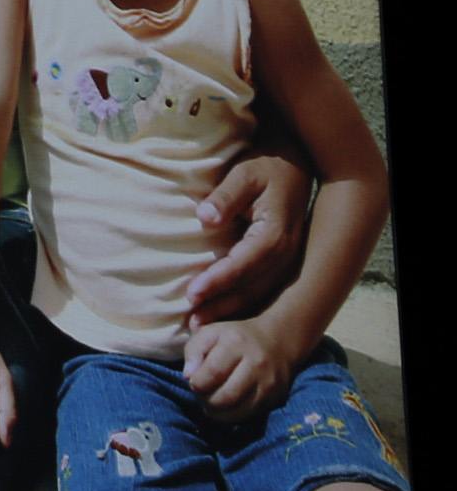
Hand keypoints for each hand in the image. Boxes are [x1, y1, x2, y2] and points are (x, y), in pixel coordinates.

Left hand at [182, 153, 311, 324]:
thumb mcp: (244, 173)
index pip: (241, 264)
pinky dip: (243, 301)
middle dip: (222, 306)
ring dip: (231, 309)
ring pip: (259, 293)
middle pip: (251, 287)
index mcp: (274, 235)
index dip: (217, 280)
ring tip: (202, 325)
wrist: (298, 164)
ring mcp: (286, 259)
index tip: (192, 294)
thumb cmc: (267, 166)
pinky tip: (224, 312)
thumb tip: (205, 218)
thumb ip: (225, 197)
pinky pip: (263, 287)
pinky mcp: (282, 260)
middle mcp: (285, 254)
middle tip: (193, 323)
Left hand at [183, 318, 303, 421]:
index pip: (213, 372)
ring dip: (220, 413)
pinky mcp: (276, 397)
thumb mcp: (210, 333)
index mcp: (236, 343)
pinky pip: (251, 414)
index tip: (193, 383)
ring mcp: (269, 383)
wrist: (276, 342)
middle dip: (207, 401)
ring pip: (240, 410)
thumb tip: (188, 376)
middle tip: (201, 396)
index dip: (198, 383)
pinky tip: (226, 407)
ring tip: (211, 404)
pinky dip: (234, 416)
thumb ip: (194, 351)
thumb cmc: (234, 338)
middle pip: (227, 395)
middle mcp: (256, 364)